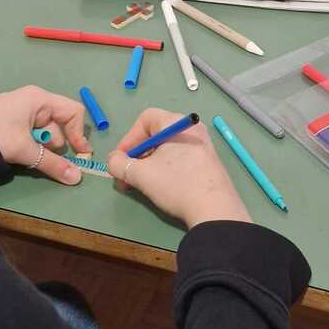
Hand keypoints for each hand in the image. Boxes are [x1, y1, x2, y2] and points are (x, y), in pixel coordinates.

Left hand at [0, 86, 90, 185]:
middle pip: (60, 124)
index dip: (78, 132)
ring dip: (42, 146)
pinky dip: (32, 145)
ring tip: (25, 152)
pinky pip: (34, 134)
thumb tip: (77, 178)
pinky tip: (21, 151)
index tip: (78, 153)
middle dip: (54, 143)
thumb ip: (53, 164)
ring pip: (47, 132)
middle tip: (39, 153)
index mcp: (40, 99)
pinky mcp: (15, 121)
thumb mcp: (26, 150)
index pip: (73, 112)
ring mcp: (24, 110)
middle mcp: (35, 101)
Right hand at [107, 108, 251, 227]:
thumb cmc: (176, 184)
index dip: (128, 139)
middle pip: (155, 135)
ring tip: (140, 185)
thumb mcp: (141, 175)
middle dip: (136, 156)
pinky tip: (160, 187)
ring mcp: (203, 145)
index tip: (122, 160)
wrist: (215, 210)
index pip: (145, 119)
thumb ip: (119, 164)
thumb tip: (114, 160)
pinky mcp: (208, 162)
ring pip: (167, 149)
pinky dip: (165, 168)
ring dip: (148, 165)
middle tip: (126, 177)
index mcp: (176, 123)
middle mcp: (191, 128)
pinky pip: (180, 158)